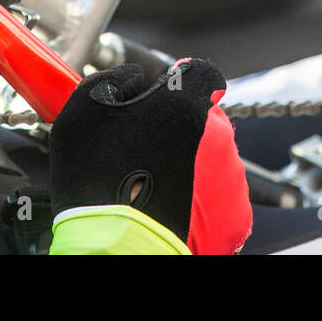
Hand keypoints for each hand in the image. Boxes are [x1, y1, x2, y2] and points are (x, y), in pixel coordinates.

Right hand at [49, 57, 251, 253]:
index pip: (199, 74)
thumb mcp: (86, 107)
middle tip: (145, 152)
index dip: (179, 83)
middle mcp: (218, 137)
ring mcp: (231, 179)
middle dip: (180, 129)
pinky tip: (169, 206)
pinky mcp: (236, 216)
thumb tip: (132, 79)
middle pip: (205, 119)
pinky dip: (199, 200)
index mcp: (185, 105)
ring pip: (213, 158)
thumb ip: (116, 79)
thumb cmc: (96, 179)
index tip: (164, 96)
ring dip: (190, 165)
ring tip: (153, 185)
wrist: (112, 246)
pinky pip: (219, 197)